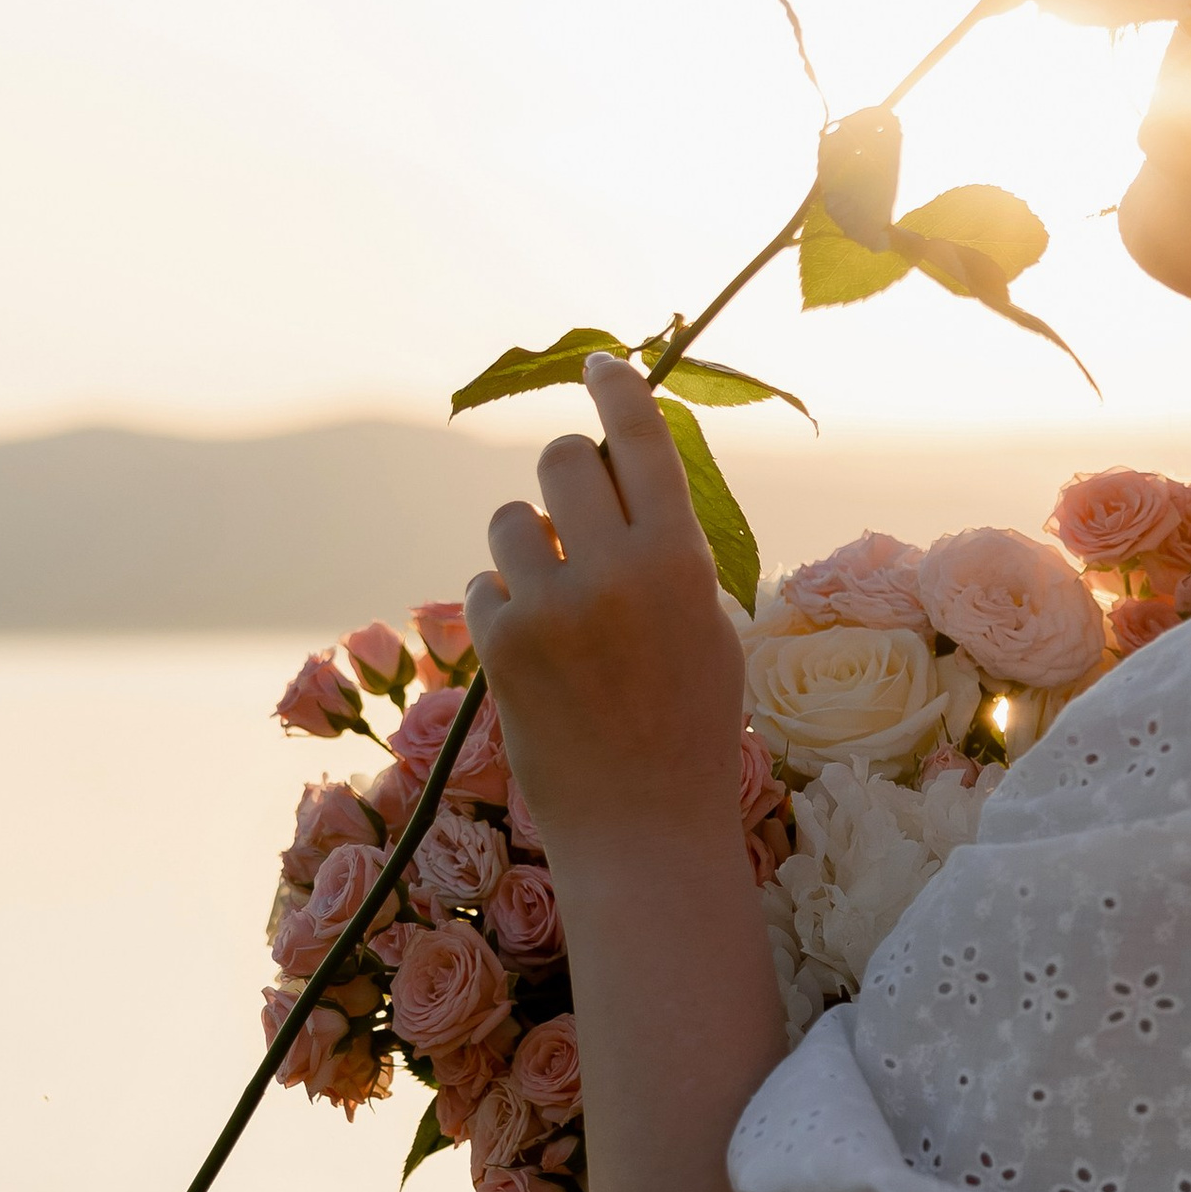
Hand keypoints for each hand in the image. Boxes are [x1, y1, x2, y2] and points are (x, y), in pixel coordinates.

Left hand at [465, 353, 749, 866]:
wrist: (643, 827)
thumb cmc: (688, 725)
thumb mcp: (706, 623)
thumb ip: (666, 547)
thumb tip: (620, 475)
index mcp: (680, 558)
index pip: (641, 437)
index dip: (617, 389)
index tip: (598, 364)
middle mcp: (614, 571)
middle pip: (562, 460)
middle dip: (567, 478)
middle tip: (580, 518)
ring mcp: (550, 606)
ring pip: (511, 520)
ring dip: (529, 547)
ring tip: (561, 606)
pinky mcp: (500, 644)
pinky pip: (484, 585)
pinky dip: (504, 607)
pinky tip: (538, 657)